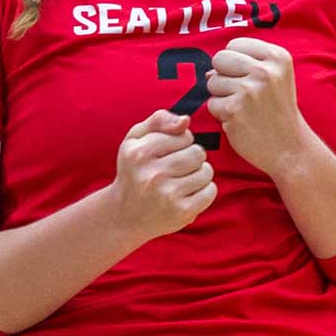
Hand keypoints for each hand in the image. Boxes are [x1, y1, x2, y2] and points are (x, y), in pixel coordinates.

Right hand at [107, 110, 216, 242]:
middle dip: (192, 157)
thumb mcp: (135, 140)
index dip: (181, 142)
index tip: (169, 152)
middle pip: (197, 152)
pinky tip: (189, 193)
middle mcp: (152, 174)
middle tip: (178, 167)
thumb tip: (185, 120)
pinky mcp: (181, 212)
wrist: (124, 215)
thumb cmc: (134, 171)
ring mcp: (167, 194)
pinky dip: (205, 191)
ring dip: (200, 174)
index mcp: (138, 153)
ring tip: (183, 180)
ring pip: (206, 171)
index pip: (183, 135)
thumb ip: (158, 121)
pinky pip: (210, 191)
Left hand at [205, 37, 314, 173]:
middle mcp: (264, 71)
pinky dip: (221, 114)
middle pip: (219, 59)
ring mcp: (249, 90)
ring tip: (244, 108)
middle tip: (243, 94)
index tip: (250, 78)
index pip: (234, 44)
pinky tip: (240, 120)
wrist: (290, 148)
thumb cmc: (278, 111)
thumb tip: (209, 71)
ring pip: (212, 82)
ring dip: (222, 96)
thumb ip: (246, 63)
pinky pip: (212, 103)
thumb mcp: (276, 77)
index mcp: (277, 57)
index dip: (234, 62)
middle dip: (224, 76)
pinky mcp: (234, 110)